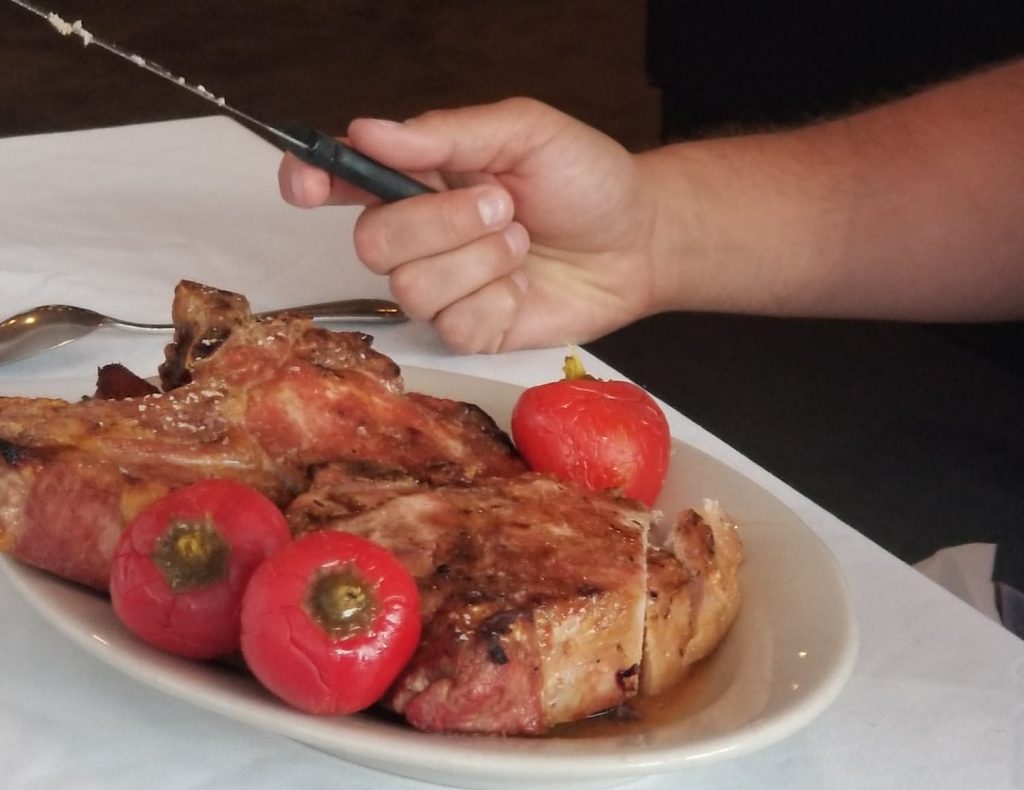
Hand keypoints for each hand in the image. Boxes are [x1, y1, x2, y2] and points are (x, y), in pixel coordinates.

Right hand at [279, 99, 658, 352]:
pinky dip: (497, 300)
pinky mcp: (469, 332)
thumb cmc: (585, 180)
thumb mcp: (524, 131)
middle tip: (500, 205)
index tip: (307, 186)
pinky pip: (453, 325)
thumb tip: (369, 132)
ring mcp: (443, 288)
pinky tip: (522, 285)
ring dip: (477, 259)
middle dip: (439, 222)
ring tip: (520, 242)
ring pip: (412, 288)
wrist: (637, 241)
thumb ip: (445, 135)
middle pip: (372, 244)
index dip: (313, 181)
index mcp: (420, 178)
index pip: (343, 180)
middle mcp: (420, 235)